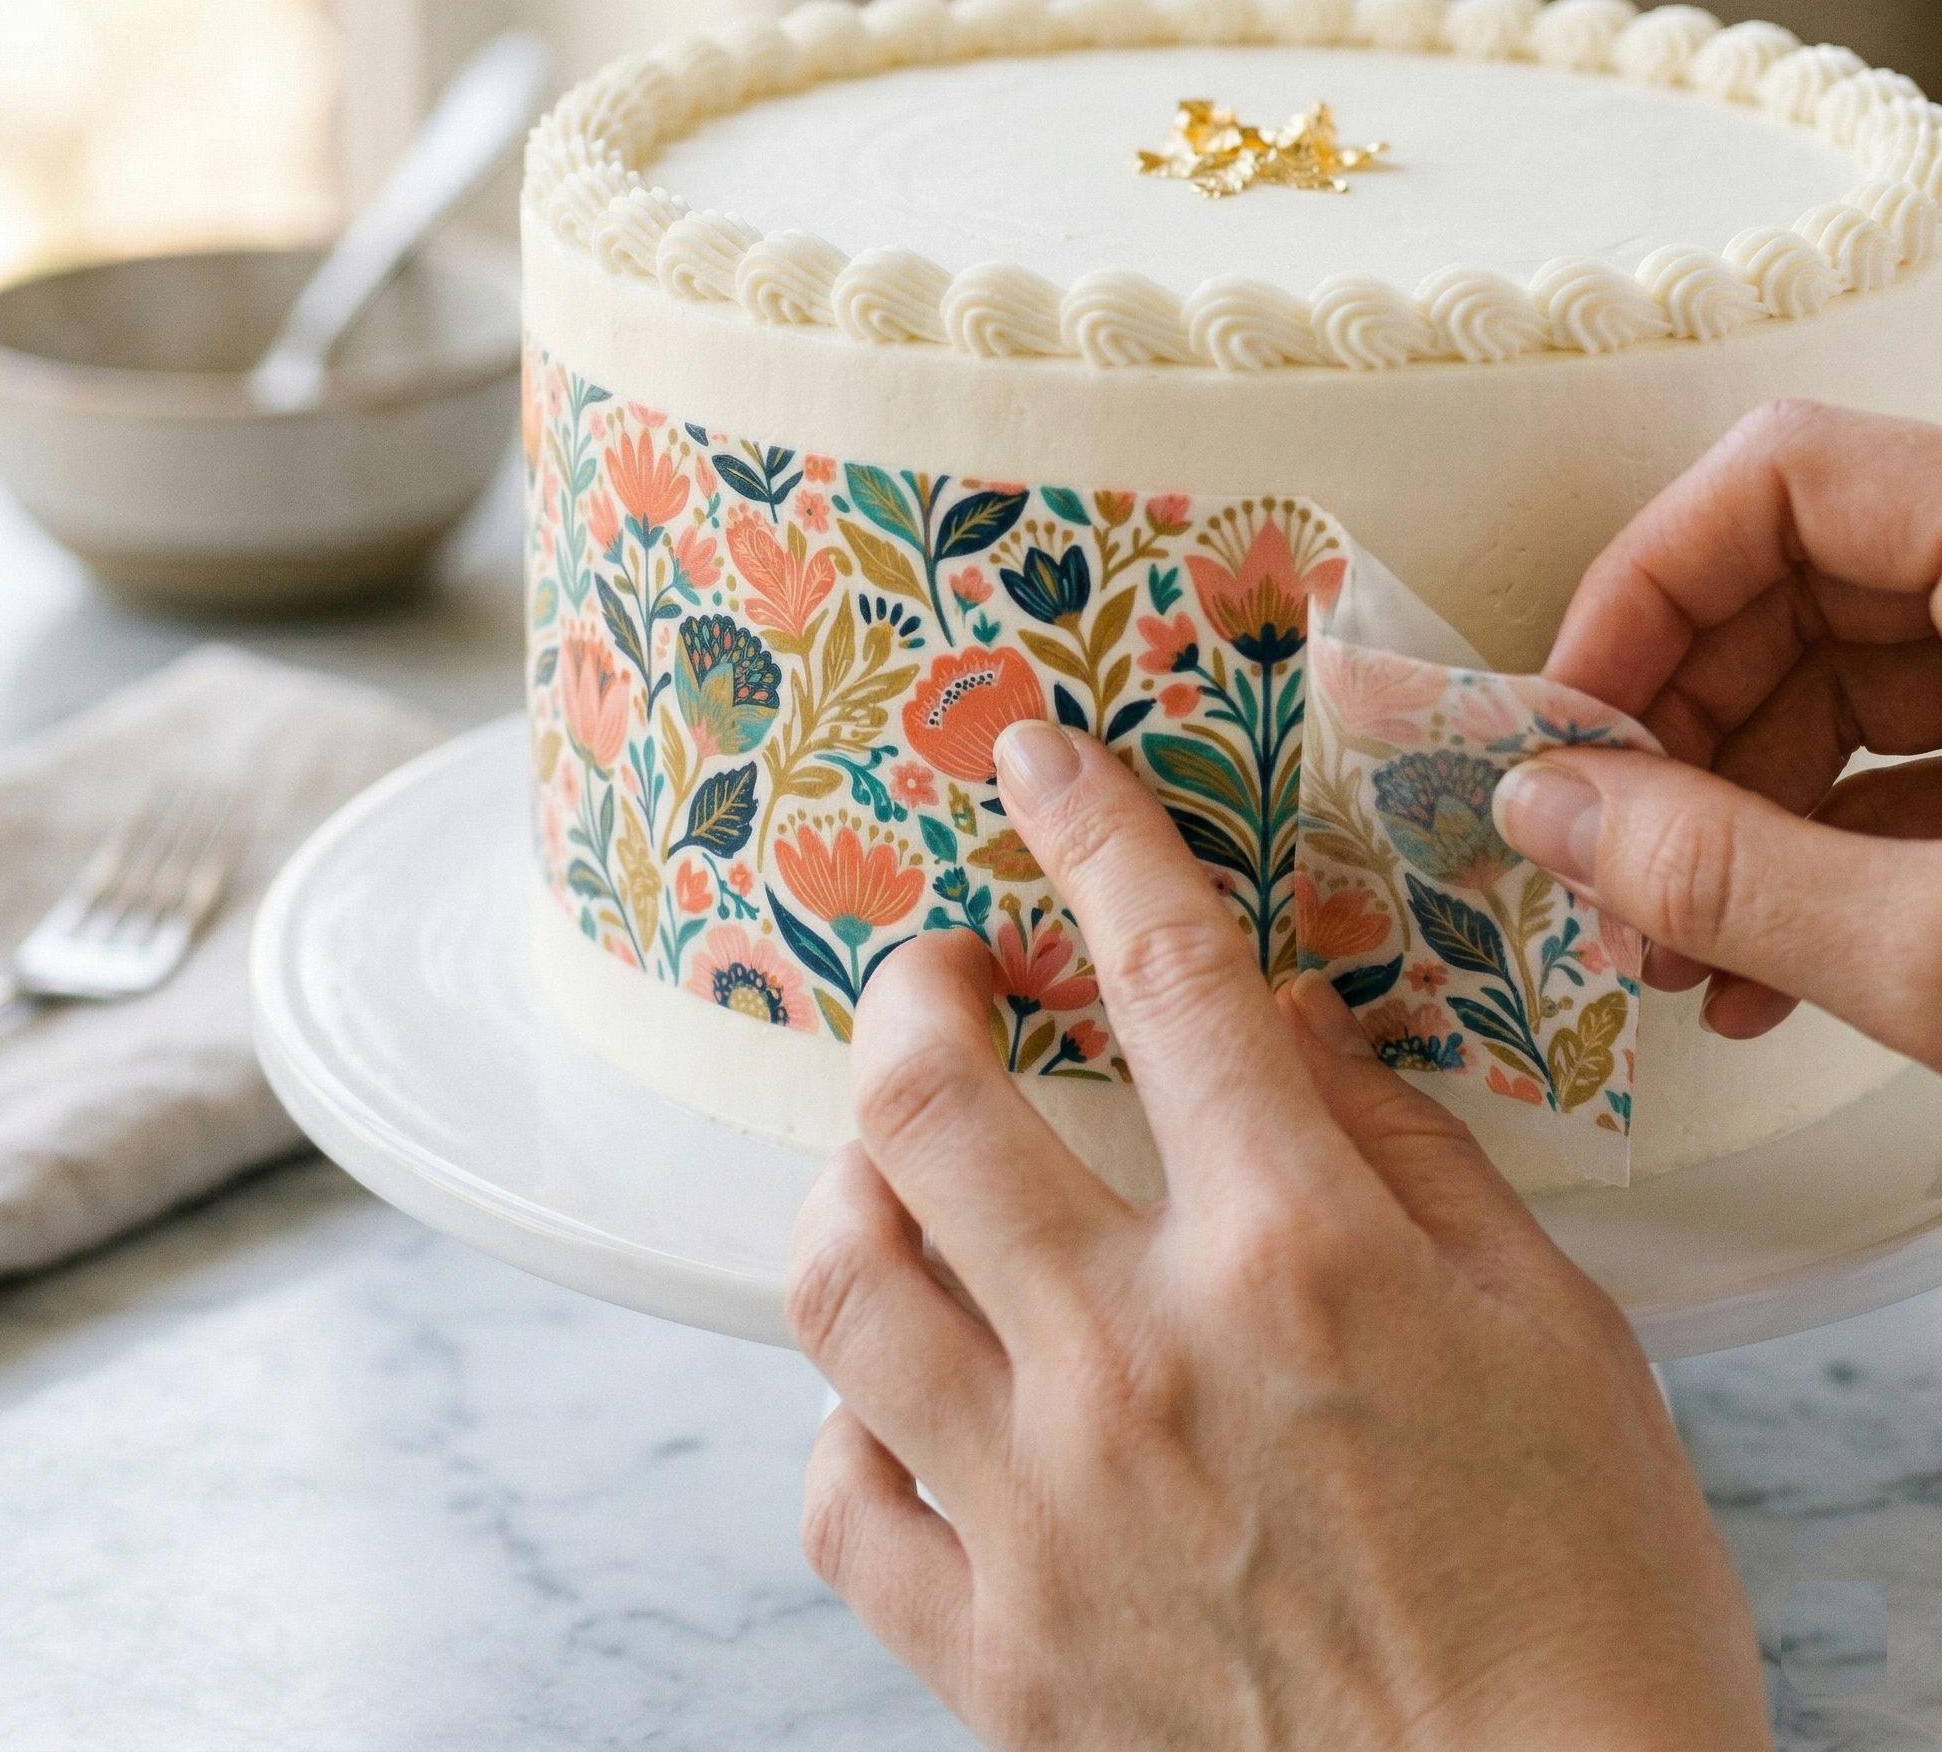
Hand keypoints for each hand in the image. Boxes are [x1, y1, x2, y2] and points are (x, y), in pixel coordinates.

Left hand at [789, 724, 1766, 1751]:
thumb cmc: (1583, 1604)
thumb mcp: (1556, 1331)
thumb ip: (1406, 1149)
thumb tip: (1290, 1022)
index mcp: (1297, 1261)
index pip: (1164, 972)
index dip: (1093, 831)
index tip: (1040, 762)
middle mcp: (1136, 1367)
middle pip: (924, 1102)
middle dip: (911, 991)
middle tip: (939, 975)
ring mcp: (1040, 1516)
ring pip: (836, 1279)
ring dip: (847, 1180)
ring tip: (897, 1166)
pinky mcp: (991, 1657)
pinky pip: (839, 1494)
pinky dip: (854, 1414)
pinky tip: (911, 1389)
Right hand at [1493, 399, 1941, 1062]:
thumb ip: (1730, 874)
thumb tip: (1546, 815)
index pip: (1782, 479)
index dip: (1645, 593)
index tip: (1569, 728)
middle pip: (1791, 590)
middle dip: (1672, 743)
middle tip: (1602, 865)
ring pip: (1840, 692)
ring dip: (1728, 824)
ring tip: (1673, 955)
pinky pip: (1909, 768)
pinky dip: (1819, 861)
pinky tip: (1762, 973)